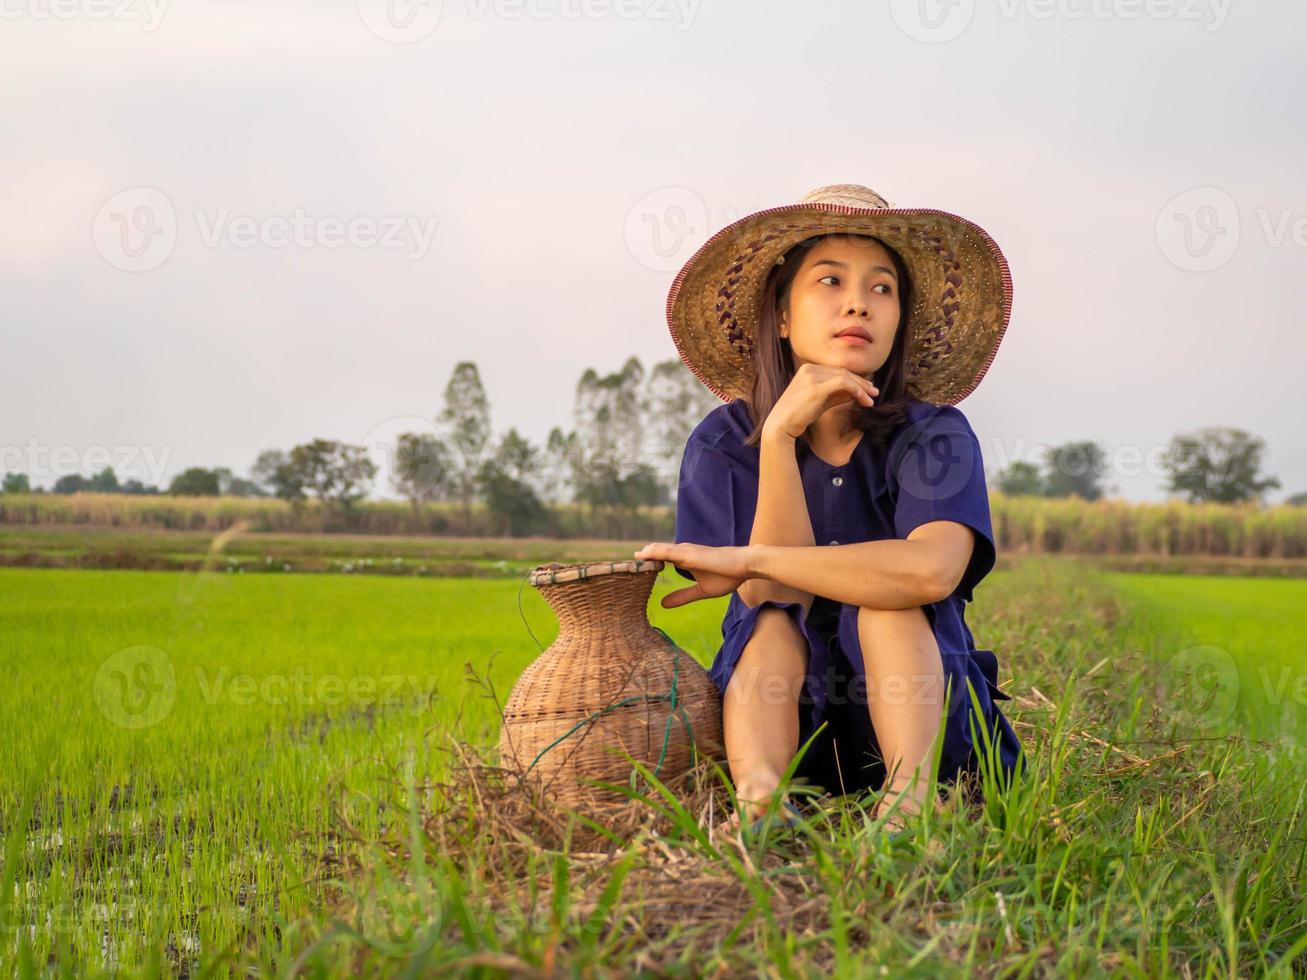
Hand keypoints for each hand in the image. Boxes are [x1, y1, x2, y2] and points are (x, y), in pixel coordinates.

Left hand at [633, 542, 754, 608]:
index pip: (658, 559)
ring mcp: (685, 551)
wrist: (745, 565)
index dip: (644, 563)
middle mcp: (682, 552)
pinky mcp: (690, 554)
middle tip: (618, 568)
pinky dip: (653, 552)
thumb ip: (683, 596)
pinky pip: (667, 551)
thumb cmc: (727, 575)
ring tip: (624, 561)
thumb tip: (663, 604)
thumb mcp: (701, 591)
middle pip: (654, 553)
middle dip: (637, 560)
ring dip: (641, 555)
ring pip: (657, 550)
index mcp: (683, 559)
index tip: (628, 570)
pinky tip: (642, 554)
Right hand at [761, 363, 877, 441]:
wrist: (781, 425)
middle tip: (874, 392)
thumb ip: (837, 395)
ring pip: (845, 377)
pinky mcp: (816, 387)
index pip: (837, 371)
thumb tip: (855, 393)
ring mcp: (812, 376)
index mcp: (808, 369)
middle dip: (861, 383)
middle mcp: (809, 369)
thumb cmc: (799, 416)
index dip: (855, 379)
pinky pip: (843, 383)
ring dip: (861, 388)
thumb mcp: (820, 402)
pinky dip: (856, 390)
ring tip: (871, 399)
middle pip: (843, 372)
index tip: (867, 389)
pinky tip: (864, 400)